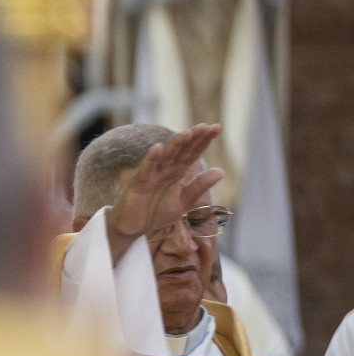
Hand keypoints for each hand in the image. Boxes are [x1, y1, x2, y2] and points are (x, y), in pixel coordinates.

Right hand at [105, 125, 225, 261]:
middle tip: (205, 126)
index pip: (192, 152)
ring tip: (186, 134)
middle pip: (180, 150)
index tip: (217, 127)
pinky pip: (145, 170)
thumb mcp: (183, 202)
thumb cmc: (156, 213)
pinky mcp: (138, 184)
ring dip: (174, 145)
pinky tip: (157, 148)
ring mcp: (151, 175)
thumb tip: (221, 171)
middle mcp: (165, 169)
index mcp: (178, 171)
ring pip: (164, 157)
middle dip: (192, 138)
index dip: (204, 140)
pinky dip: (150, 159)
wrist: (133, 229)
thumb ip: (199, 186)